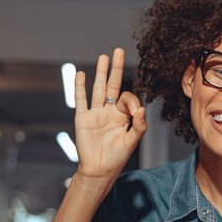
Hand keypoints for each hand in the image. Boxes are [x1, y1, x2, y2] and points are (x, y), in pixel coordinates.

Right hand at [74, 48, 146, 181]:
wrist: (99, 169)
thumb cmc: (117, 157)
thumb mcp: (132, 141)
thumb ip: (138, 125)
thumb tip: (141, 109)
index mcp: (123, 116)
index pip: (127, 98)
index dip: (131, 100)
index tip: (133, 110)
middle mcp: (109, 111)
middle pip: (113, 85)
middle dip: (116, 69)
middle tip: (118, 51)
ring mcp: (95, 113)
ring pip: (98, 88)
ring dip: (100, 73)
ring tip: (103, 57)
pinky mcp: (82, 118)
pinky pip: (81, 100)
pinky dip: (79, 87)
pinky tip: (81, 74)